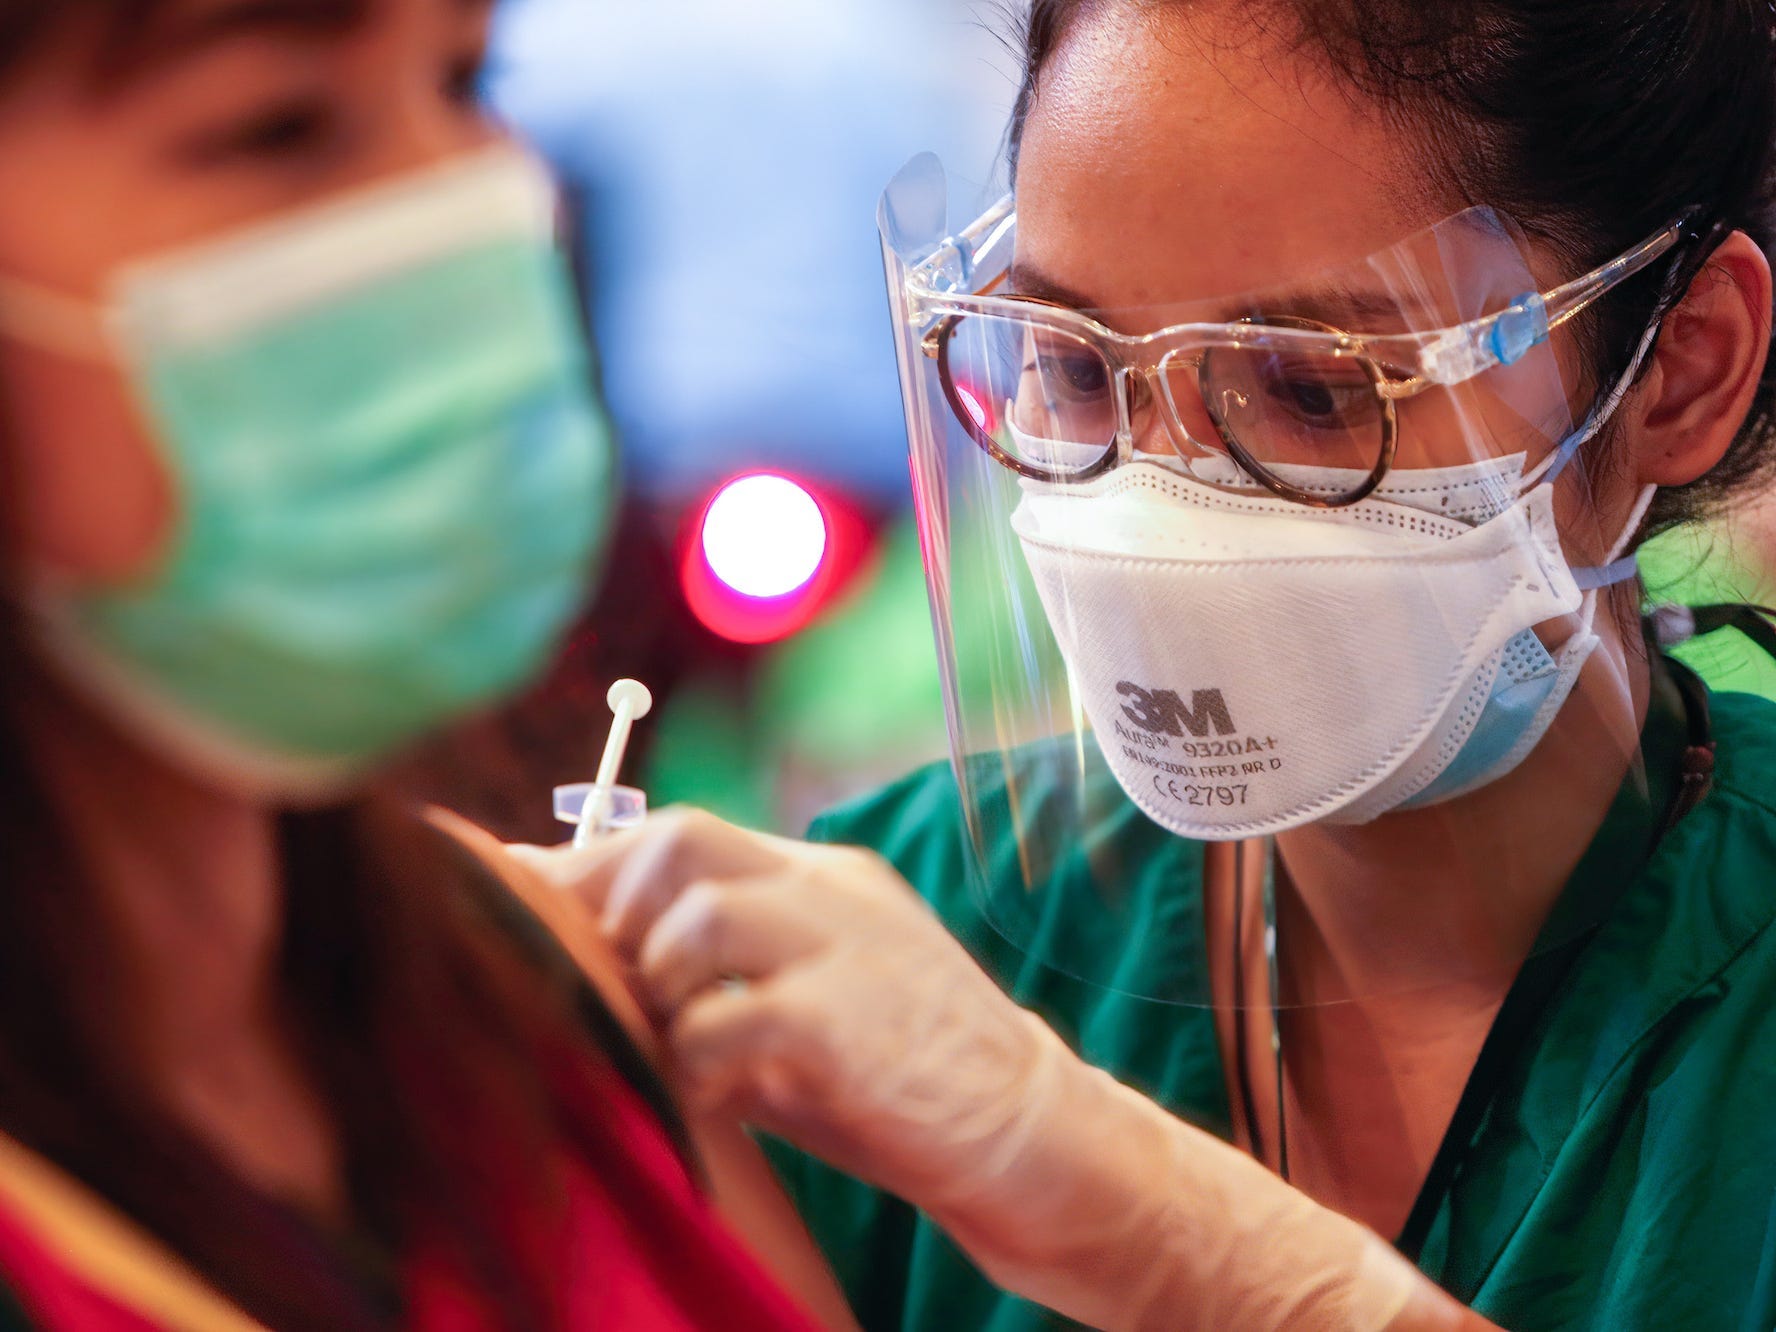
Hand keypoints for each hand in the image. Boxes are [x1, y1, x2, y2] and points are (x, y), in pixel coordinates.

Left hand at [511, 809, 1063, 1216]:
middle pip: (681, 839)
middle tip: (598, 978)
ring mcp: (843, 945)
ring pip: (699, 914)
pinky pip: (728, 1018)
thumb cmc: (901, 1080)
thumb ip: (718, 979)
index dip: (590, 867)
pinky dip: (696, 1058)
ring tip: (677, 1041)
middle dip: (610, 904)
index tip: (523, 899)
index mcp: (819, 878)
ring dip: (659, 984)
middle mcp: (829, 891)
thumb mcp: (805, 1004)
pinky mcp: (847, 1019)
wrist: (1028, 1133)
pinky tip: (715, 1093)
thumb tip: (593, 974)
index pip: (679, 833)